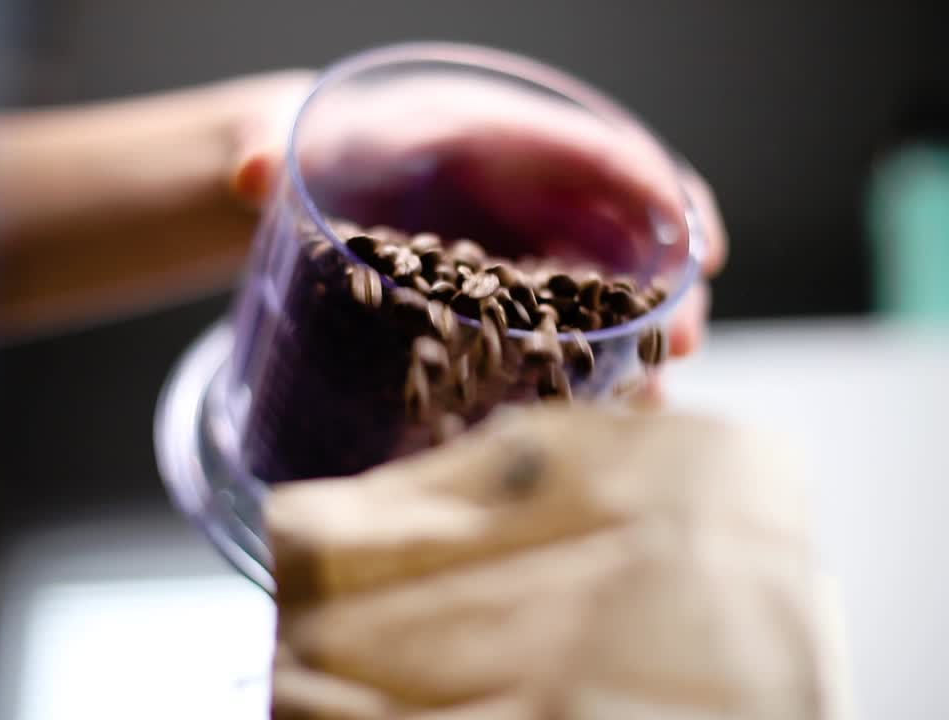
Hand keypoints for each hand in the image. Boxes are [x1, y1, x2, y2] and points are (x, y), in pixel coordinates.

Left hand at [226, 72, 726, 358]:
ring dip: (644, 339)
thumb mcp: (293, 132)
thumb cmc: (320, 141)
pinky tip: (602, 408)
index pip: (604, 152)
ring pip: (617, 284)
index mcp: (499, 136)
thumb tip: (250, 170)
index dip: (662, 196)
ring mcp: (533, 241)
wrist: (316, 171)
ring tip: (648, 398)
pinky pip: (578, 321)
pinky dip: (598, 362)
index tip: (697, 247)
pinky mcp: (520, 289)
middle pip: (634, 226)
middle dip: (670, 285)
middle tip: (684, 344)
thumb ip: (271, 138)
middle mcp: (533, 189)